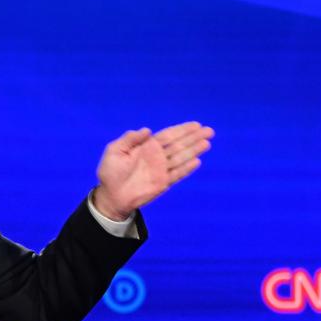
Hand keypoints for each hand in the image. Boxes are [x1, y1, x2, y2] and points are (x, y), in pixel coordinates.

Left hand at [93, 121, 213, 219]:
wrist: (111, 195)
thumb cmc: (110, 171)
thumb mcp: (114, 150)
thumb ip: (130, 139)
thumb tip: (147, 130)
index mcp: (148, 146)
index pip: (169, 135)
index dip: (182, 130)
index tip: (196, 125)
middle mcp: (158, 156)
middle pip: (179, 144)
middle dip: (194, 138)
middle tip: (209, 131)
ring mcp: (161, 170)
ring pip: (181, 158)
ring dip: (194, 150)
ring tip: (207, 143)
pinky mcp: (163, 183)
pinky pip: (177, 174)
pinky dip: (186, 168)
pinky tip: (197, 161)